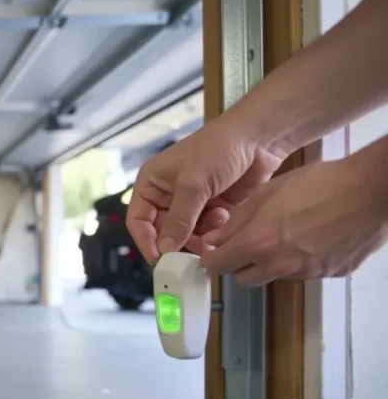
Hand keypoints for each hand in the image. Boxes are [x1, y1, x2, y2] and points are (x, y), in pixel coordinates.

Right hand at [126, 119, 285, 263]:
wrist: (259, 137)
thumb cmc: (218, 149)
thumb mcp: (193, 184)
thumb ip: (178, 220)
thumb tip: (165, 250)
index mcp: (152, 183)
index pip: (138, 220)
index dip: (146, 241)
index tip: (160, 260)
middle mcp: (168, 194)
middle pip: (163, 231)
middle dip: (177, 242)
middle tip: (191, 255)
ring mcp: (191, 202)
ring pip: (186, 234)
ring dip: (199, 237)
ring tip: (213, 229)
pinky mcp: (213, 207)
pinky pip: (206, 230)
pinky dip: (214, 230)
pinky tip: (224, 216)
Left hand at [200, 155, 387, 286]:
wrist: (371, 190)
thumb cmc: (321, 183)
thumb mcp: (268, 193)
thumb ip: (236, 221)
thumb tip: (213, 240)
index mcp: (258, 244)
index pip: (218, 266)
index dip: (212, 259)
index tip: (212, 252)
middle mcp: (280, 266)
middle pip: (244, 279)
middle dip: (239, 264)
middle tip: (246, 244)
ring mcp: (307, 273)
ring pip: (275, 275)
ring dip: (272, 261)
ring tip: (288, 232)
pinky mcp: (331, 274)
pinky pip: (306, 272)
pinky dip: (303, 260)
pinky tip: (314, 236)